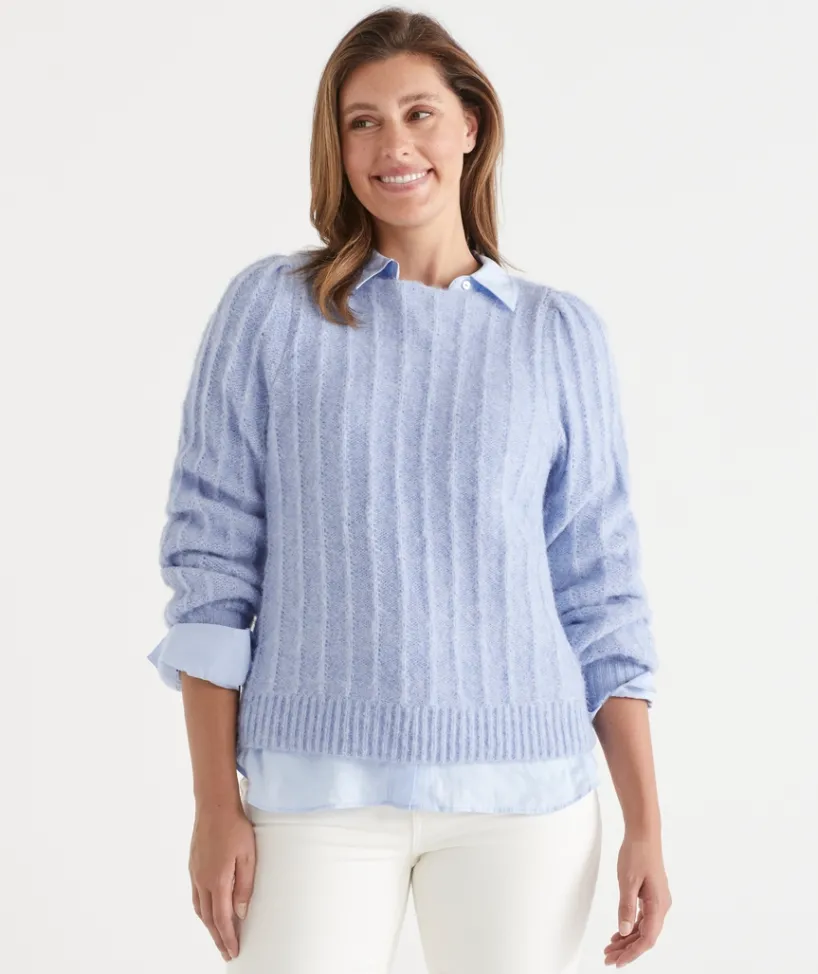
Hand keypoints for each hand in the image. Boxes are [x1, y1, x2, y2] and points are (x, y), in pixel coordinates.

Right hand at [189, 804, 255, 961]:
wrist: (214, 806)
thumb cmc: (235, 827)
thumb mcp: (248, 856)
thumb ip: (245, 886)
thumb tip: (241, 912)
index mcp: (217, 881)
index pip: (222, 919)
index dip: (228, 937)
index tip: (233, 951)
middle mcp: (202, 881)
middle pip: (208, 919)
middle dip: (218, 938)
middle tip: (227, 952)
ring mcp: (195, 873)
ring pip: (199, 909)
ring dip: (209, 926)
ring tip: (219, 936)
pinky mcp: (193, 866)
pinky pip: (196, 896)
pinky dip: (203, 911)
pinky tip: (208, 911)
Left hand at [603, 830, 670, 966]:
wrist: (643, 834)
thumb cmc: (636, 854)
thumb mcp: (627, 881)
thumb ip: (626, 908)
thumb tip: (624, 931)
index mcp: (658, 905)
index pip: (647, 938)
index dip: (633, 953)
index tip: (618, 962)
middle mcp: (661, 906)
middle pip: (645, 936)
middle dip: (627, 950)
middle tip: (608, 958)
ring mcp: (657, 901)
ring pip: (643, 928)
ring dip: (627, 940)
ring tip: (610, 948)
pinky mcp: (651, 895)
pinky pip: (642, 918)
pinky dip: (630, 927)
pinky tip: (619, 933)